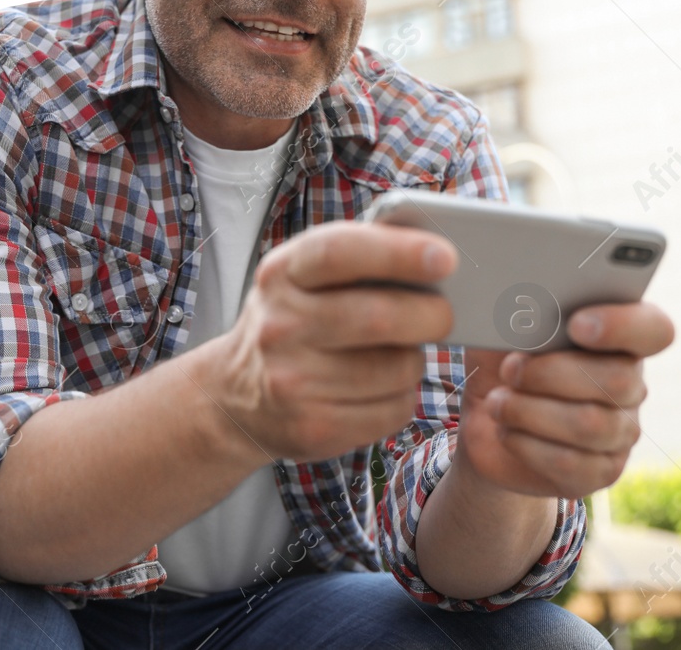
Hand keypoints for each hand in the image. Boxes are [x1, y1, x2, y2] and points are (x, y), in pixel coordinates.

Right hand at [209, 220, 456, 462]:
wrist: (235, 396)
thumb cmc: (292, 322)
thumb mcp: (302, 279)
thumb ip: (356, 259)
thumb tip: (434, 255)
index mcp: (282, 274)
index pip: (340, 252)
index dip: (397, 252)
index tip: (445, 256)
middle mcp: (280, 326)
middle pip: (378, 317)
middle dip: (430, 314)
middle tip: (443, 314)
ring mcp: (292, 382)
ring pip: (396, 368)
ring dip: (414, 360)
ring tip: (400, 353)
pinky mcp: (313, 428)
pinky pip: (393, 409)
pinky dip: (403, 396)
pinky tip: (383, 388)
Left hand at [455, 302, 674, 497]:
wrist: (486, 414)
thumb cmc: (501, 355)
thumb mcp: (503, 323)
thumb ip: (522, 308)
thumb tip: (521, 301)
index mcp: (622, 335)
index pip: (655, 330)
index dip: (622, 326)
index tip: (575, 324)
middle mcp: (632, 383)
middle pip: (618, 380)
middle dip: (552, 373)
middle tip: (510, 369)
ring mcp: (622, 431)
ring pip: (591, 426)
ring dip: (530, 412)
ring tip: (498, 403)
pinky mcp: (601, 471)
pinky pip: (571, 464)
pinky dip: (527, 445)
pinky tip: (506, 430)